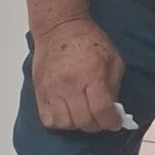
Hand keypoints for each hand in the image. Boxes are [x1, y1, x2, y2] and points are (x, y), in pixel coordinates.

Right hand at [31, 19, 125, 134]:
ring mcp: (52, 90)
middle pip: (84, 121)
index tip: (115, 123)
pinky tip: (68, 114)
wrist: (58, 28)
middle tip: (100, 119)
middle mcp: (70, 85)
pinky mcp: (39, 93)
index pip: (101, 110)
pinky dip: (60, 123)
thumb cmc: (89, 41)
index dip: (111, 122)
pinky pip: (48, 120)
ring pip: (65, 124)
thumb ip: (114, 85)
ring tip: (83, 116)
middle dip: (96, 125)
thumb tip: (113, 110)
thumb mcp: (113, 58)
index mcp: (92, 75)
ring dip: (78, 125)